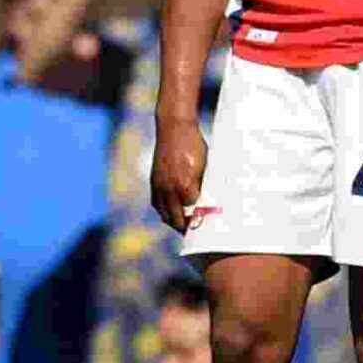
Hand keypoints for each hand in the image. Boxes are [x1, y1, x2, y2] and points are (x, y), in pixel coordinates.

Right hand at [151, 115, 205, 232]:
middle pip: (177, 219)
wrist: (174, 128)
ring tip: (186, 226)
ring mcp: (159, 185)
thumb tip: (209, 204)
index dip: (201, 222)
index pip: (194, 214)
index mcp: (185, 185)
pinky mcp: (154, 181)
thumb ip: (204, 186)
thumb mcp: (206, 166)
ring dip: (174, 222)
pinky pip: (157, 204)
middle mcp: (170, 188)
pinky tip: (173, 212)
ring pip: (164, 214)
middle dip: (187, 229)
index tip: (209, 230)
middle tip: (197, 234)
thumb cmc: (194, 146)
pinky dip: (164, 211)